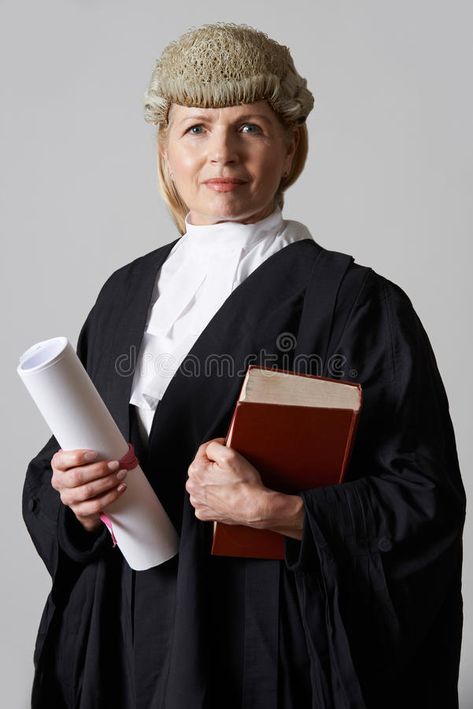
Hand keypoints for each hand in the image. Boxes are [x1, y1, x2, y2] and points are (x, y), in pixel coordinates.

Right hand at [51, 449, 127, 531]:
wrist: (84, 493)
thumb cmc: (85, 468)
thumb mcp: (82, 456)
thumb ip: (89, 447)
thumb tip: (110, 441)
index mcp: (58, 465)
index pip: (61, 461)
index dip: (78, 458)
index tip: (95, 453)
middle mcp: (59, 482)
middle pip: (77, 477)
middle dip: (99, 470)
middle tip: (115, 464)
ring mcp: (68, 498)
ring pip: (87, 492)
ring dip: (107, 482)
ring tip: (121, 474)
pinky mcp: (79, 510)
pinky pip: (95, 506)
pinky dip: (111, 496)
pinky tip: (120, 488)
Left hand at [186, 437, 304, 538]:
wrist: (254, 507)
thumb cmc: (244, 484)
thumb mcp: (230, 455)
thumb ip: (214, 446)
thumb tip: (210, 447)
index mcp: (196, 470)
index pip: (204, 451)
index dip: (219, 447)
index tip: (228, 450)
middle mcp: (192, 487)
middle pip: (202, 468)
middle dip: (214, 466)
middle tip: (230, 470)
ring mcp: (198, 502)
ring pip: (203, 484)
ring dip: (213, 481)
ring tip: (228, 483)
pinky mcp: (204, 513)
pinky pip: (206, 499)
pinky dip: (214, 496)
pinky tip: (225, 495)